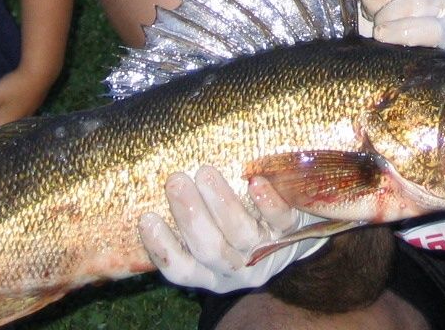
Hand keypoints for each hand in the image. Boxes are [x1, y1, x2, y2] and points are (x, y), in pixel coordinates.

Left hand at [0, 65, 51, 127]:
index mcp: (4, 125)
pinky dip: (12, 120)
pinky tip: (9, 116)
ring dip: (3, 129)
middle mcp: (16, 125)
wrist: (41, 74)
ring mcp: (25, 117)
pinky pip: (17, 120)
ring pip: (11, 127)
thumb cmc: (15, 87)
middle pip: (2, 135)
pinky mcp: (30, 109)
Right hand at [139, 166, 324, 292]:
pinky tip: (255, 181)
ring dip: (222, 203)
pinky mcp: (292, 232)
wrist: (298, 228)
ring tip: (206, 173)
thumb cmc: (239, 221)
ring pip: (241, 234)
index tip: (146, 218)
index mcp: (209, 271)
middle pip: (209, 249)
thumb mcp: (212, 228)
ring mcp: (265, 252)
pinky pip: (280, 220)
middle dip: (190, 215)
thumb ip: (188, 214)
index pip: (180, 270)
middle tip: (175, 180)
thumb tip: (151, 177)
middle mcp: (235, 268)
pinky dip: (267, 202)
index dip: (162, 248)